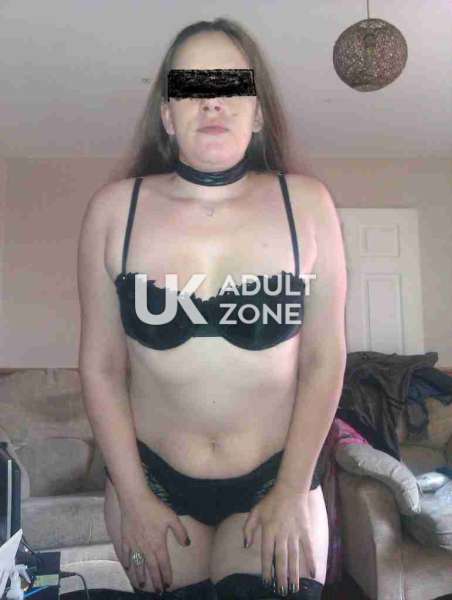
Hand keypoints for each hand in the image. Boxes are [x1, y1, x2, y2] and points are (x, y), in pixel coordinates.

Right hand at [118, 489, 190, 592]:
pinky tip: (127, 567)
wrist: (135, 500)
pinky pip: (126, 554)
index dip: (166, 575)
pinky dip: (127, 562)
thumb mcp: (172, 517)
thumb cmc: (155, 507)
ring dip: (140, 576)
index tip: (168, 584)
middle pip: (151, 568)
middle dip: (155, 581)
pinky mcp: (126, 539)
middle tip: (158, 591)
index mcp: (158, 544)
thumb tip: (187, 544)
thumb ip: (180, 532)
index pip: (164, 564)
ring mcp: (134, 545)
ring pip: (138, 565)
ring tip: (141, 585)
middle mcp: (146, 548)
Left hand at [243, 481, 314, 595]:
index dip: (266, 568)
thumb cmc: (271, 501)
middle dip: (281, 576)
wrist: (291, 489)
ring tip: (294, 588)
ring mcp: (295, 533)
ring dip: (294, 573)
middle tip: (281, 591)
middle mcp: (282, 534)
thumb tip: (246, 546)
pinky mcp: (305, 531)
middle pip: (281, 558)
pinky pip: (308, 548)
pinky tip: (312, 574)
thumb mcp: (255, 511)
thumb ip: (248, 528)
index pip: (267, 553)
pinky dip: (311, 561)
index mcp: (269, 530)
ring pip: (294, 557)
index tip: (266, 581)